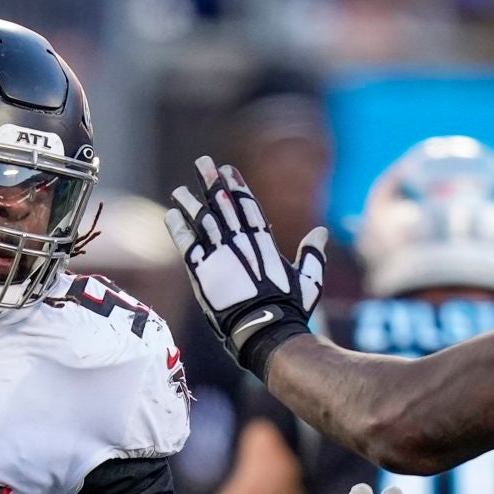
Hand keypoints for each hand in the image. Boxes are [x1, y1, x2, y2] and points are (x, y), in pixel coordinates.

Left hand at [165, 156, 327, 378]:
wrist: (264, 330)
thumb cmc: (289, 310)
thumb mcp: (309, 280)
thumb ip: (313, 254)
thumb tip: (321, 232)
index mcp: (263, 243)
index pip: (248, 206)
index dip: (236, 186)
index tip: (228, 170)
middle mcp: (240, 243)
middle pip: (223, 206)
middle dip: (212, 183)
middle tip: (203, 162)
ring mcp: (220, 256)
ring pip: (202, 221)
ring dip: (191, 203)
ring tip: (180, 190)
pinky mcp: (202, 272)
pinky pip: (187, 245)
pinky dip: (178, 228)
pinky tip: (171, 214)